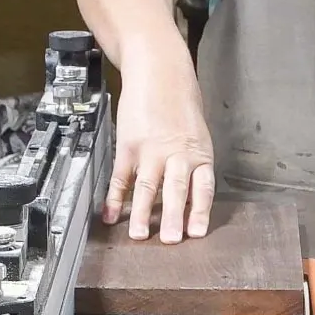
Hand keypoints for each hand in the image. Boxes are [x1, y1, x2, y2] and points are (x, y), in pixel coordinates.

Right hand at [104, 34, 215, 243]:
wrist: (160, 73)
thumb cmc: (182, 107)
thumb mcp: (198, 136)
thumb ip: (195, 165)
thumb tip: (190, 200)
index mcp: (199, 154)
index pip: (202, 188)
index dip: (200, 211)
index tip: (197, 232)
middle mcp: (177, 154)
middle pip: (176, 190)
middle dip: (173, 217)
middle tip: (171, 240)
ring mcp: (151, 150)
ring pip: (147, 186)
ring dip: (142, 213)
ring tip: (140, 236)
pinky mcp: (128, 145)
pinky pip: (121, 176)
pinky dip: (115, 197)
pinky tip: (111, 215)